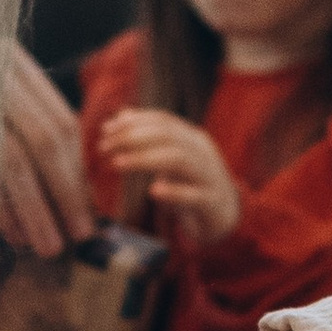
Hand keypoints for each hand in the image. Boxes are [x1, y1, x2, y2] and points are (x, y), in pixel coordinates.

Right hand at [0, 45, 92, 256]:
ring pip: (13, 162)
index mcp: (8, 59)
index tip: (89, 210)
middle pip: (46, 140)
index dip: (79, 171)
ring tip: (49, 246)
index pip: (61, 121)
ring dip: (37, 211)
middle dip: (68, 194)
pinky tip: (13, 232)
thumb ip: (25, 127)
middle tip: (80, 235)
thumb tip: (76, 193)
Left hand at [97, 107, 244, 247]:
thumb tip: (122, 115)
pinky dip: (173, 192)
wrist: (228, 216)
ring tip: (117, 163)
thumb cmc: (193, 185)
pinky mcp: (211, 203)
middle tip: (104, 147)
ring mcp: (208, 176)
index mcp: (192, 139)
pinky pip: (194, 195)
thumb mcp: (171, 160)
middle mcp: (202, 152)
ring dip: (144, 159)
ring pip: (179, 160)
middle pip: (168, 136)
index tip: (105, 130)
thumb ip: (150, 139)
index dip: (133, 122)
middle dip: (132, 138)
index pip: (163, 121)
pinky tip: (153, 191)